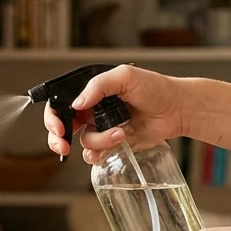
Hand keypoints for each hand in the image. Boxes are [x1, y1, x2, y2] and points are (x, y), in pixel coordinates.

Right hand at [44, 65, 187, 164]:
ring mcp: (102, 127)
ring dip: (99, 141)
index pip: (60, 103)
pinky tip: (114, 145)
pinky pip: (95, 153)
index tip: (59, 129)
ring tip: (119, 133)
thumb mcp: (125, 76)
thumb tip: (77, 104)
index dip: (53, 117)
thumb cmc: (156, 88)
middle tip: (65, 144)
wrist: (177, 109)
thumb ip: (98, 85)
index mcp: (91, 91)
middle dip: (59, 138)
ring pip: (84, 141)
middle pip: (63, 126)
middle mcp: (93, 109)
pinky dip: (100, 154)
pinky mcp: (113, 142)